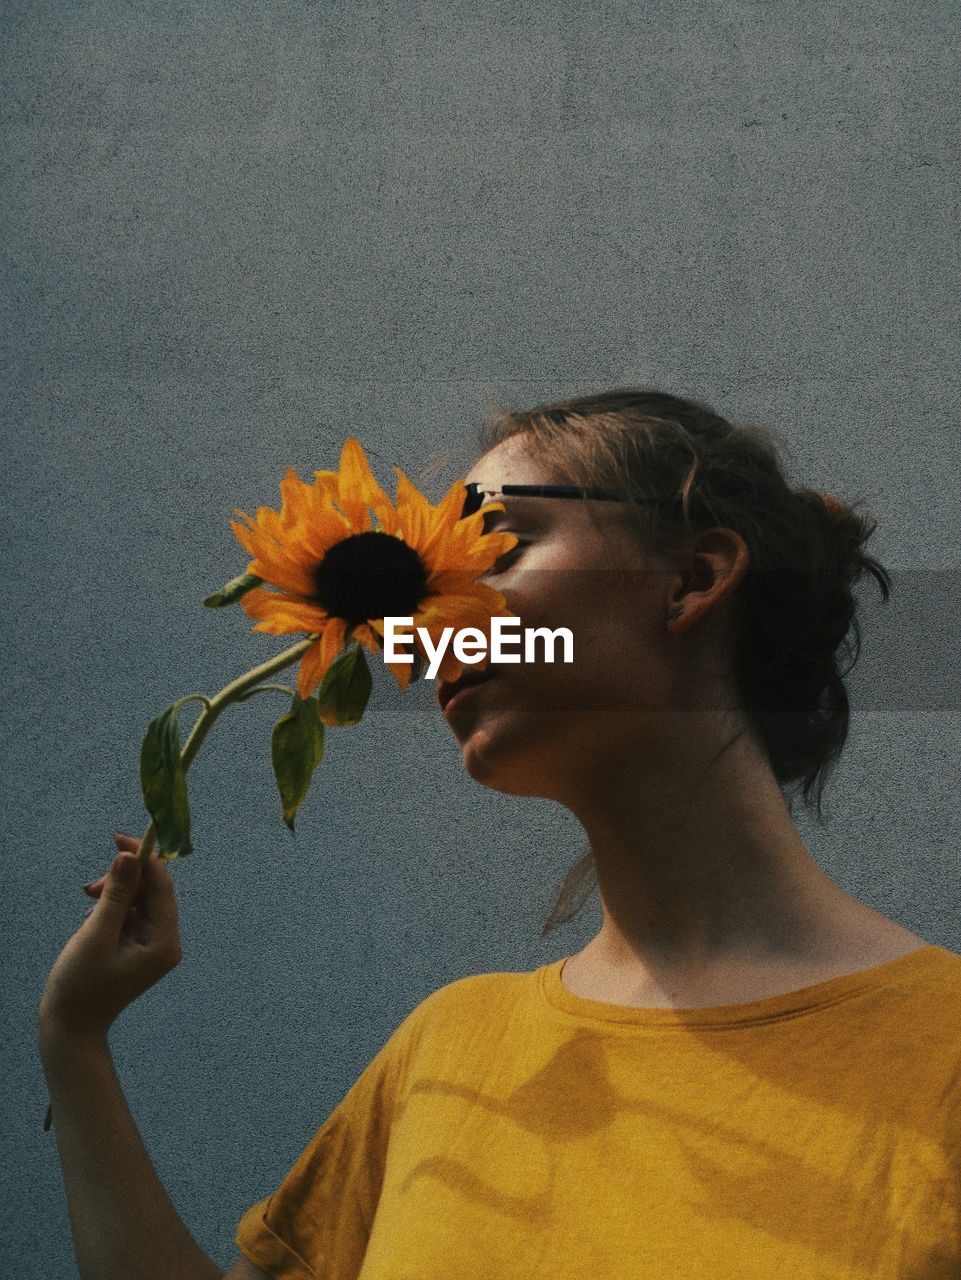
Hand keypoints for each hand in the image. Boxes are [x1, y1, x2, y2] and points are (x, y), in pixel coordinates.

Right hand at [39, 833, 182, 1043]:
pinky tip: (93, 916)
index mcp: (164, 942)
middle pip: (153, 892)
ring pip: (140, 901)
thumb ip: (115, 894)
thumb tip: (129, 855)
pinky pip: (132, 915)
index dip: (144, 858)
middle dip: (124, 879)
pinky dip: (113, 908)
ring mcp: (154, 946)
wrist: (71, 1027)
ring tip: (88, 902)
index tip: (118, 838)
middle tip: (91, 886)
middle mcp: (167, 942)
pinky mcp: (140, 948)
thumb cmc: (81, 985)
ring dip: (115, 894)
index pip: (162, 886)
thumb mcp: (96, 933)